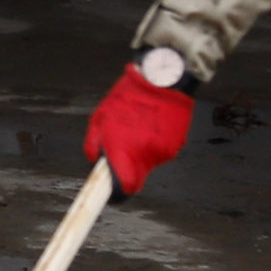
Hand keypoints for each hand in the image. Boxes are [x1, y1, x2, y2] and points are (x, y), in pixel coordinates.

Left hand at [85, 56, 197, 193]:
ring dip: (143, 151)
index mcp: (124, 151)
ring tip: (140, 127)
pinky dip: (156, 143)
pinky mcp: (177, 145)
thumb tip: (94, 163)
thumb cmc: (128, 96)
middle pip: (137, 175)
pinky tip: (153, 125)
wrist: (163, 79)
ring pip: (150, 163)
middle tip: (125, 144)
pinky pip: (162, 151)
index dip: (119, 191)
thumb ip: (93, 145)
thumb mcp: (99, 118)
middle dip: (130, 165)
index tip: (114, 188)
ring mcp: (164, 151)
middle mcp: (145, 155)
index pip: (125, 187)